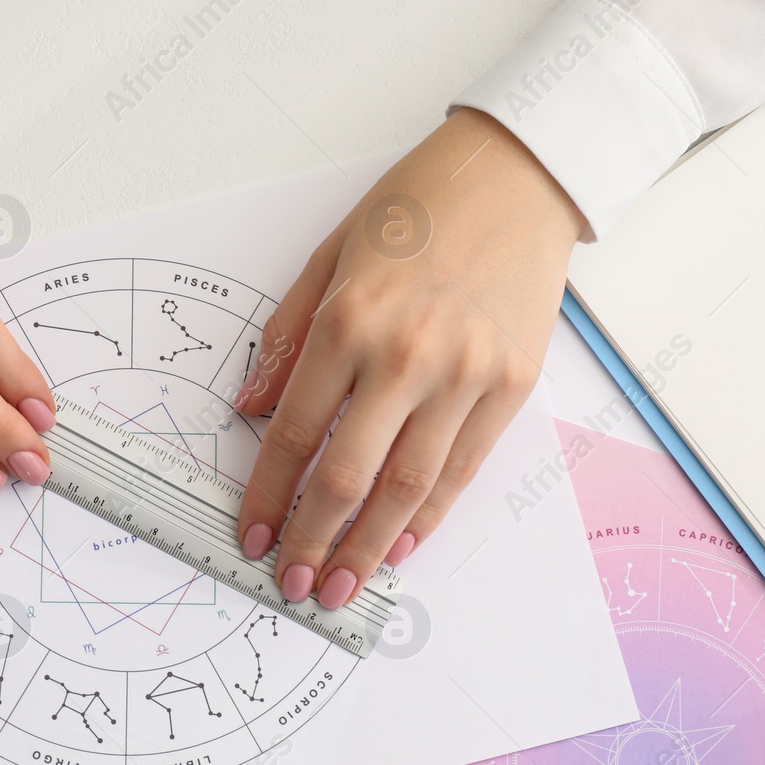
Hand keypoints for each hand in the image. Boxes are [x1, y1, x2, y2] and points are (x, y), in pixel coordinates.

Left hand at [233, 107, 584, 607]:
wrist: (518, 176)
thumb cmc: (415, 209)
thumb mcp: (329, 256)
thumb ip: (285, 341)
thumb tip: (247, 412)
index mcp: (348, 320)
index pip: (293, 433)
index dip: (267, 495)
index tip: (251, 536)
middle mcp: (405, 355)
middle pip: (347, 477)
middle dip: (313, 542)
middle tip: (292, 586)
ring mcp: (465, 375)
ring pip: (410, 489)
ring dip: (370, 549)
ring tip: (342, 589)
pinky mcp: (512, 386)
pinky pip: (462, 470)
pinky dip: (429, 517)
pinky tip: (401, 546)